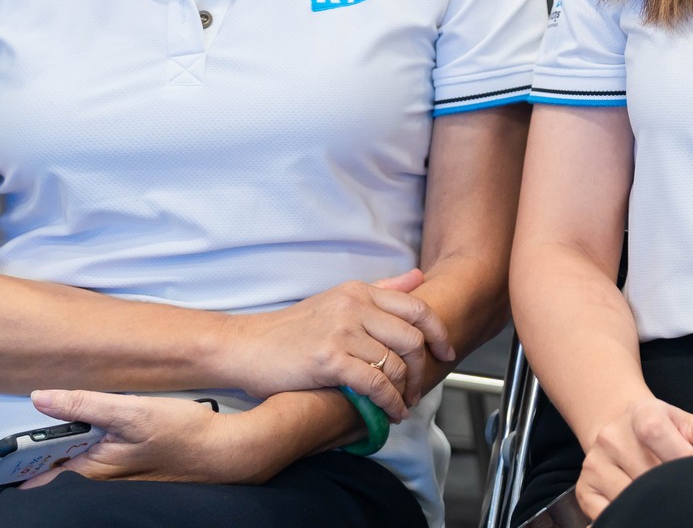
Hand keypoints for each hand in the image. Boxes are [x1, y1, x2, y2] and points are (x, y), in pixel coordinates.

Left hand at [22, 390, 266, 487]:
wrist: (225, 450)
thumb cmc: (185, 434)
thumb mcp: (133, 413)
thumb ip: (86, 405)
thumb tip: (41, 397)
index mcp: (91, 469)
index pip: (37, 473)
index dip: (11, 467)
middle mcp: (97, 476)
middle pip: (50, 467)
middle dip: (28, 457)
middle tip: (8, 445)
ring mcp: (112, 472)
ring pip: (70, 460)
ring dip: (54, 447)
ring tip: (37, 433)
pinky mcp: (126, 464)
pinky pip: (89, 457)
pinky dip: (77, 445)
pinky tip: (80, 428)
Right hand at [222, 269, 452, 419]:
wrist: (245, 346)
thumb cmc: (291, 329)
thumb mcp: (337, 299)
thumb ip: (380, 290)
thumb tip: (418, 278)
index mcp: (360, 291)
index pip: (417, 309)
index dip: (439, 333)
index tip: (446, 352)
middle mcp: (355, 307)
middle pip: (413, 338)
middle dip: (422, 368)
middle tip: (419, 388)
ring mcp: (342, 332)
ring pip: (395, 363)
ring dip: (405, 391)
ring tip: (403, 405)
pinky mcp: (329, 359)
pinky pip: (374, 383)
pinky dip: (389, 402)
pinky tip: (389, 413)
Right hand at [575, 395, 692, 517]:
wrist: (620, 425)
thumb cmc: (668, 429)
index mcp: (643, 413)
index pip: (657, 433)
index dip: (685, 459)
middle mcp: (612, 436)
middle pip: (648, 474)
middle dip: (675, 489)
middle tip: (692, 499)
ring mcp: (595, 464)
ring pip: (630, 498)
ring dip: (655, 506)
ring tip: (672, 504)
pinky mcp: (584, 489)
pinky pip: (608, 515)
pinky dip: (629, 517)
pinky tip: (647, 510)